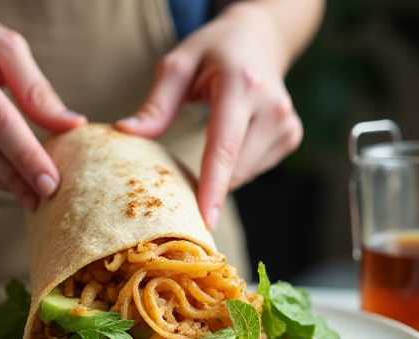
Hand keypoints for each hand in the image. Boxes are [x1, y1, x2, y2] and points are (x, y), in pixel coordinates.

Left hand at [115, 3, 303, 229]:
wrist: (260, 38)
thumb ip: (156, 104)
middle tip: (178, 172)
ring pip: (244, 174)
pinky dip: (235, 165)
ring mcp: (287, 124)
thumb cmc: (213, 51)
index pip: (224, 147)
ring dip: (220, 172)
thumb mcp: (178, 65)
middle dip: (205, 182)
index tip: (204, 220)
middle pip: (234, 168)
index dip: (212, 188)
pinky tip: (231, 138)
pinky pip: (254, 169)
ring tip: (210, 137)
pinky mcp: (291, 136)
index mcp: (242, 85)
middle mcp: (273, 106)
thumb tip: (126, 134)